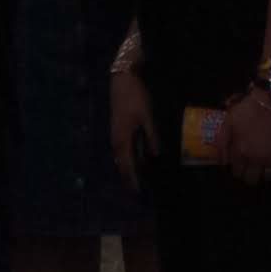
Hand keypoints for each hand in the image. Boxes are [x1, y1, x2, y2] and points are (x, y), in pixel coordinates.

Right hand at [110, 52, 155, 179]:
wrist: (122, 79)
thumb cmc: (135, 97)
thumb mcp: (147, 116)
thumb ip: (151, 136)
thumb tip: (155, 155)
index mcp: (123, 140)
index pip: (128, 166)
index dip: (133, 179)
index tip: (138, 192)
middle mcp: (116, 140)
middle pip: (122, 164)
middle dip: (129, 177)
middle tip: (137, 189)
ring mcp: (115, 133)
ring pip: (121, 157)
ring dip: (128, 167)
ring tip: (137, 177)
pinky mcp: (117, 127)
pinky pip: (122, 149)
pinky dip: (128, 156)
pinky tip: (135, 157)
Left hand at [222, 81, 270, 186]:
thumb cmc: (248, 109)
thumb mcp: (228, 121)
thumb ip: (222, 143)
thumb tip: (222, 162)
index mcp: (241, 152)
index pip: (236, 172)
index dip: (236, 169)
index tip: (238, 164)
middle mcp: (256, 159)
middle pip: (251, 179)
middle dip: (249, 175)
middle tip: (250, 166)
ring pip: (268, 177)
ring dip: (265, 174)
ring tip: (264, 166)